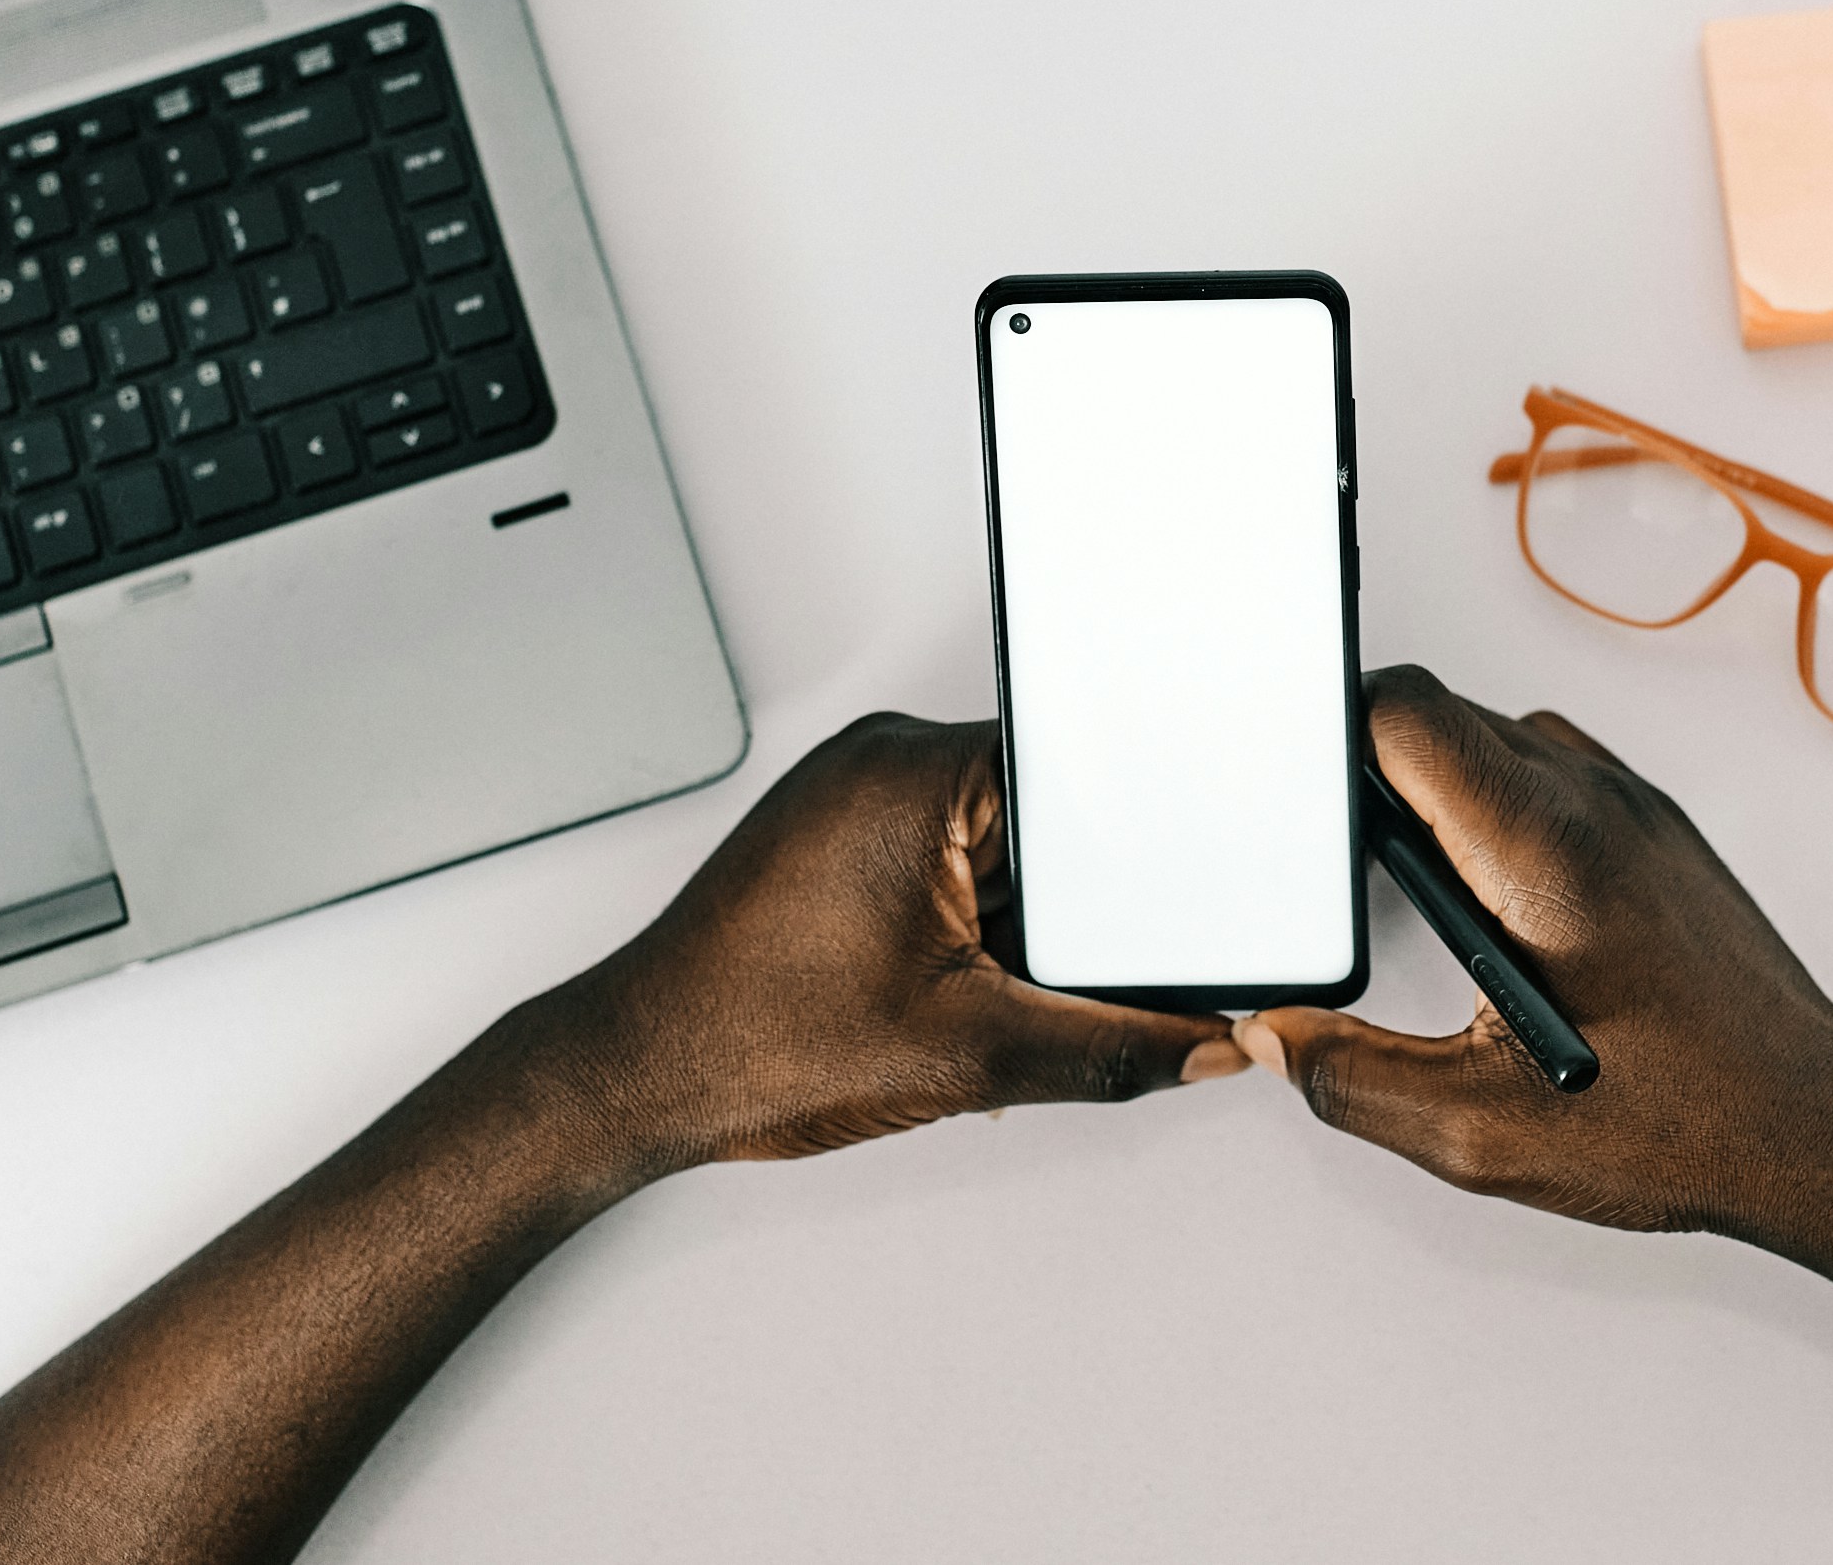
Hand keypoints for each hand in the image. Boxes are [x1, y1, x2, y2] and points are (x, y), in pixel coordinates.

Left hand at [543, 713, 1247, 1177]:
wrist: (635, 1074)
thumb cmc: (748, 1040)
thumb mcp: (969, 1053)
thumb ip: (1108, 1048)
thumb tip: (1197, 1045)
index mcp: (915, 771)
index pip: (1082, 770)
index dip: (1134, 850)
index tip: (1158, 909)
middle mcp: (882, 759)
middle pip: (1045, 818)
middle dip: (1061, 911)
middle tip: (1020, 980)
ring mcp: (858, 794)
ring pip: (1001, 851)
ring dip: (1009, 927)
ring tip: (951, 990)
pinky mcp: (842, 834)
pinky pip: (951, 863)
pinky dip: (967, 930)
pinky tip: (930, 988)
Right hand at [1237, 666, 1832, 1247]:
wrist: (1823, 1130)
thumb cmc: (1692, 1124)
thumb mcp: (1483, 1130)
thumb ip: (1354, 1079)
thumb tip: (1278, 1036)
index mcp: (1544, 851)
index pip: (1409, 711)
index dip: (1333, 740)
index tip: (1304, 800)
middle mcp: (1595, 803)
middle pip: (1445, 713)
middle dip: (1374, 774)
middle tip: (1347, 868)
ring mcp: (1637, 808)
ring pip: (1499, 734)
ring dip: (1441, 787)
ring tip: (1424, 889)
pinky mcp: (1660, 830)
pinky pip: (1551, 769)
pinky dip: (1500, 806)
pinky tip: (1495, 898)